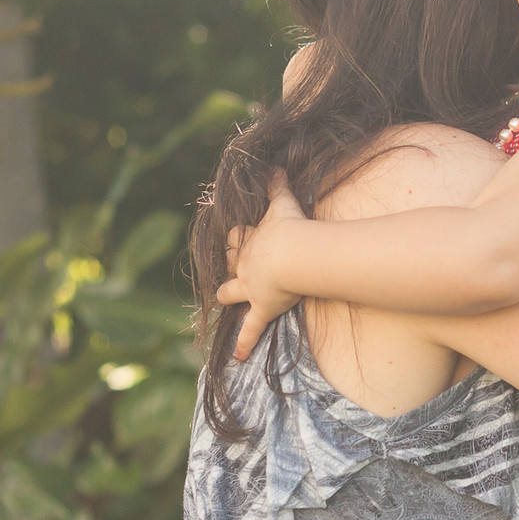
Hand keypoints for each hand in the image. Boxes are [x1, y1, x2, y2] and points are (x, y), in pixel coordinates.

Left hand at [216, 170, 306, 359]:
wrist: (293, 253)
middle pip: (229, 264)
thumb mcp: (283, 203)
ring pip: (230, 293)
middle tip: (233, 268)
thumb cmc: (290, 227)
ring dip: (228, 296)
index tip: (239, 237)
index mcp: (250, 240)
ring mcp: (250, 288)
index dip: (238, 238)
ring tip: (224, 301)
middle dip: (229, 266)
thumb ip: (278, 184)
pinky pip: (250, 329)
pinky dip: (244, 343)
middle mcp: (244, 264)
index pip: (237, 237)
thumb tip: (275, 163)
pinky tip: (238, 356)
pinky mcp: (261, 308)